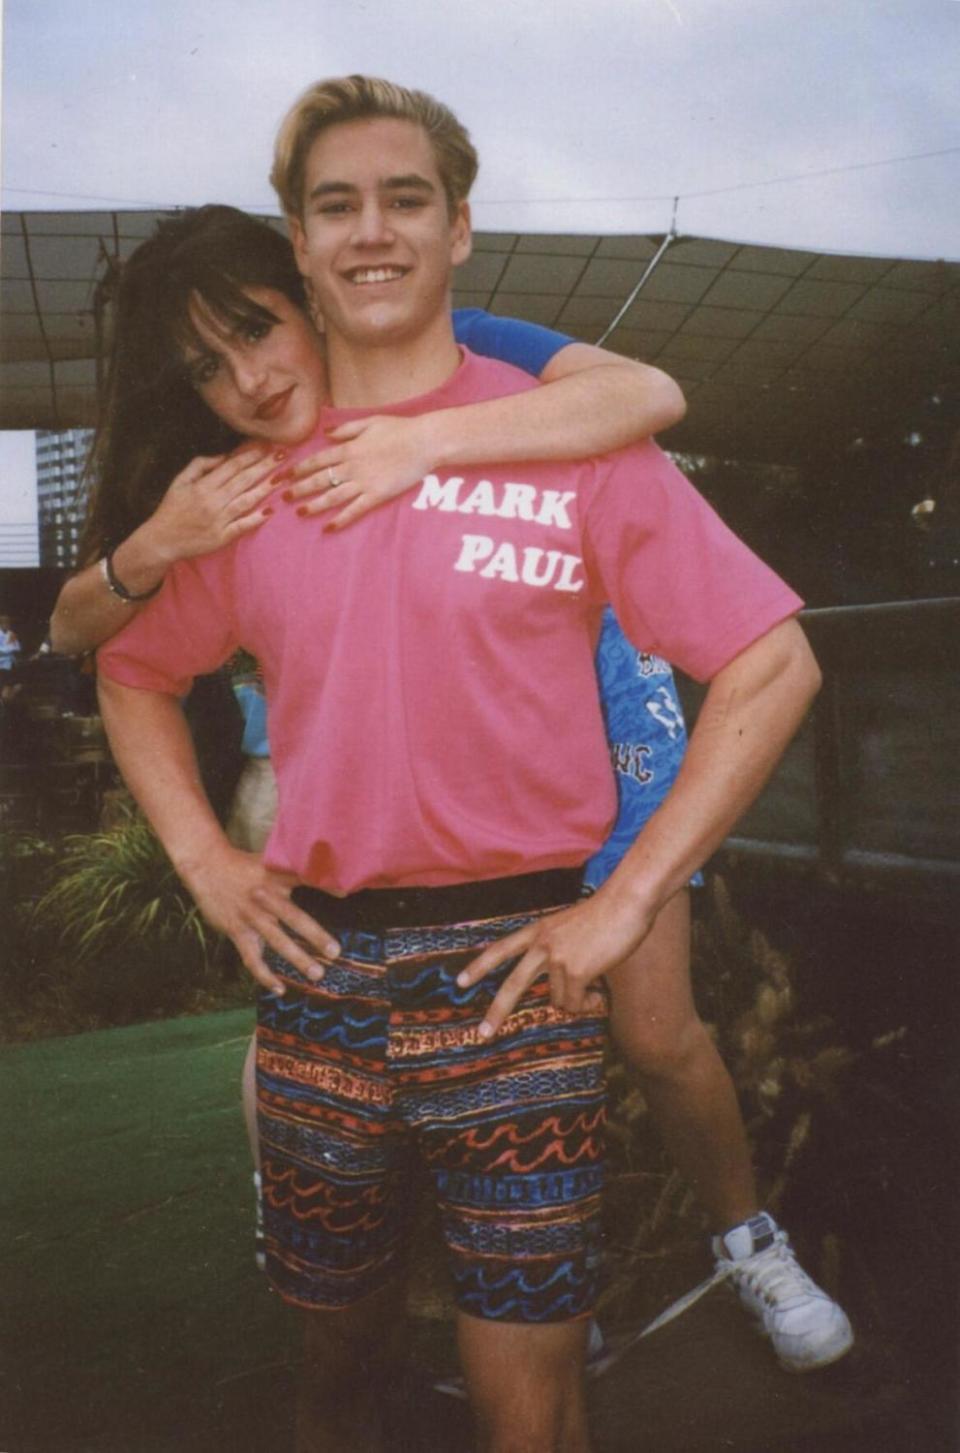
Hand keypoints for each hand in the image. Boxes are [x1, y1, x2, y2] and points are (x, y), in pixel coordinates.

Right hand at [144, 444, 282, 563]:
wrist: (161, 540)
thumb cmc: (171, 509)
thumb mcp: (179, 481)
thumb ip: (200, 465)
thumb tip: (224, 456)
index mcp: (203, 486)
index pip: (232, 466)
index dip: (251, 455)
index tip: (267, 446)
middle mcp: (213, 501)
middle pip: (243, 480)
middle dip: (265, 466)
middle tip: (283, 455)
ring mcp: (218, 520)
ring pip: (246, 501)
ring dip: (265, 489)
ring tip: (282, 478)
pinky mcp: (222, 537)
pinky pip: (242, 526)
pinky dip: (256, 519)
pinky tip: (270, 511)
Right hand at [180, 842, 340, 991]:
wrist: (206, 866)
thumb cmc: (244, 865)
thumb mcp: (271, 861)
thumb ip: (295, 871)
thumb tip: (329, 879)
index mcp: (276, 877)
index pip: (302, 879)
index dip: (324, 886)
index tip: (345, 894)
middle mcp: (265, 897)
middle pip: (293, 917)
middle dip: (315, 935)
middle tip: (335, 952)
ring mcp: (250, 916)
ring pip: (275, 940)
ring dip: (296, 958)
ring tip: (316, 974)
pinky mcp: (237, 931)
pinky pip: (252, 958)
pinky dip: (264, 975)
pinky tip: (280, 989)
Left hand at [280, 415, 433, 529]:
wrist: (423, 442)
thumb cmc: (399, 429)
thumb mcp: (370, 422)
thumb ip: (346, 429)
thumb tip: (326, 434)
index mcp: (349, 448)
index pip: (317, 460)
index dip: (299, 468)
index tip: (284, 475)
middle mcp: (352, 467)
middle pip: (319, 479)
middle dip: (299, 489)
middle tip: (283, 497)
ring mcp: (364, 483)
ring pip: (333, 496)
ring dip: (315, 505)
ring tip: (300, 513)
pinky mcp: (377, 495)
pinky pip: (355, 510)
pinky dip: (341, 519)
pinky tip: (328, 527)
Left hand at [455, 888, 655, 1038]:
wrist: (625, 903)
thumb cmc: (605, 913)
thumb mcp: (569, 927)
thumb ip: (558, 949)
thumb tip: (563, 987)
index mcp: (538, 931)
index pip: (500, 949)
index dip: (479, 967)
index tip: (460, 982)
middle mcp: (541, 945)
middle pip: (512, 985)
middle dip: (497, 1012)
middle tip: (483, 1033)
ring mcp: (557, 958)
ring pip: (559, 999)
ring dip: (576, 999)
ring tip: (595, 982)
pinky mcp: (576, 971)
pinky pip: (576, 1003)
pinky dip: (588, 1004)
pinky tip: (600, 994)